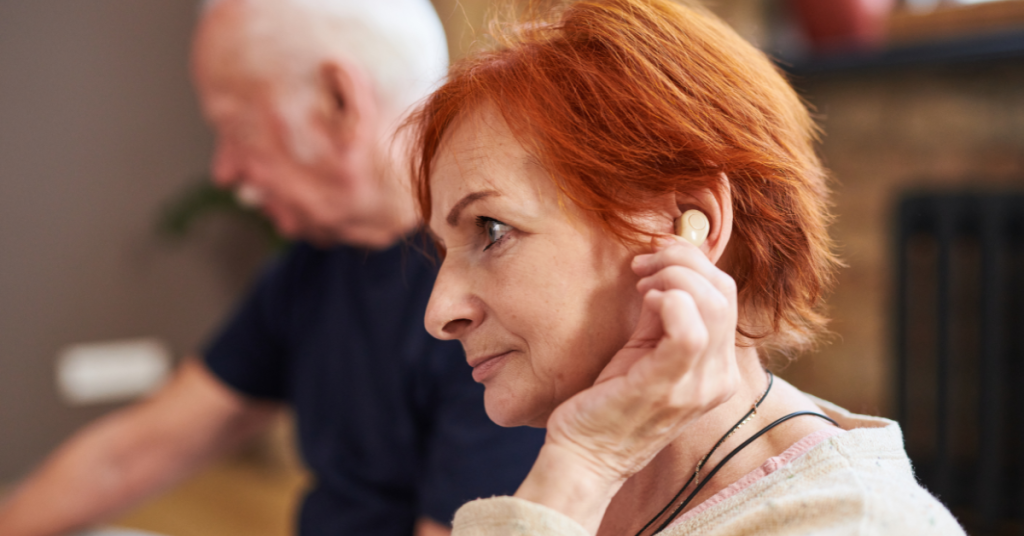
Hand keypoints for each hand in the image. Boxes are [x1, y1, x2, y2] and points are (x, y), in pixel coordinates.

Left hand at [515, 238, 739, 530]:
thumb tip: (661, 273)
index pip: (726, 296)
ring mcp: (697, 387)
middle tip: (643, 265)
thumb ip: (660, 315)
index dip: (693, 262)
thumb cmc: (611, 402)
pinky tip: (646, 298)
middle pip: (724, 293)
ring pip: (713, 304)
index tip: (654, 256)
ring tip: (641, 281)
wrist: (587, 457)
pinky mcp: (667, 388)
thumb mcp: (644, 351)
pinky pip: (688, 331)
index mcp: (718, 369)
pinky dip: (669, 301)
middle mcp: (718, 379)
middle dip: (682, 261)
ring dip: (673, 276)